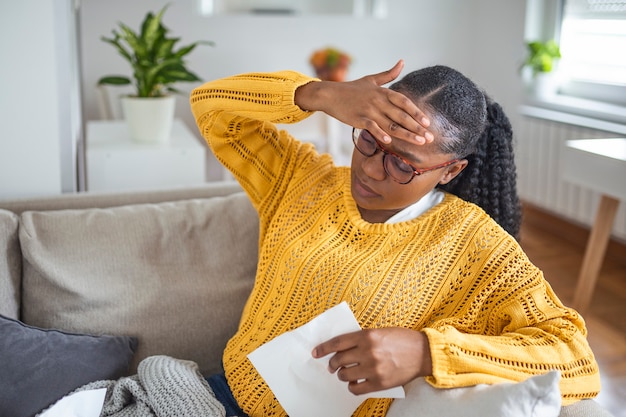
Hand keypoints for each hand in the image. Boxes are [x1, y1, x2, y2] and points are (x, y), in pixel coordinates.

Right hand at [295, 60, 433, 144]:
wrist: (329, 94)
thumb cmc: (351, 88)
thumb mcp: (371, 79)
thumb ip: (389, 74)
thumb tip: (402, 62)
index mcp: (383, 92)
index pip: (404, 102)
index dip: (416, 112)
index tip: (427, 122)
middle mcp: (378, 101)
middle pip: (401, 116)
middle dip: (417, 127)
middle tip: (429, 137)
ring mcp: (368, 110)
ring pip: (391, 125)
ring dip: (407, 134)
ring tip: (419, 142)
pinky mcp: (358, 119)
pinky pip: (372, 127)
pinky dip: (380, 134)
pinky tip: (389, 142)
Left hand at [311, 328, 431, 395]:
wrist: (423, 353)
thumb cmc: (402, 340)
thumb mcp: (380, 331)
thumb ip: (361, 338)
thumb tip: (341, 348)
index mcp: (367, 336)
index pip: (337, 343)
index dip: (323, 348)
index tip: (316, 353)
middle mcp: (368, 352)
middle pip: (339, 360)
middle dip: (332, 365)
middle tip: (332, 366)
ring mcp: (374, 368)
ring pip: (346, 375)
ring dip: (342, 375)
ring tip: (346, 374)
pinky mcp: (380, 382)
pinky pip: (356, 389)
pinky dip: (352, 387)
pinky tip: (355, 383)